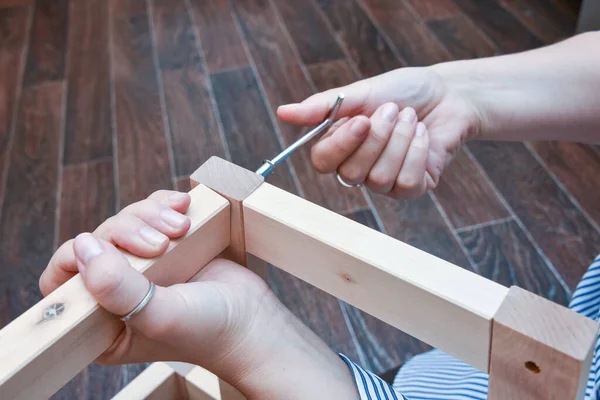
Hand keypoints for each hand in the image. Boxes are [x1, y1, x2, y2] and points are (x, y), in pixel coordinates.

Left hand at [39, 190, 278, 378]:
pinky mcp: (166, 246)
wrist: (254, 319)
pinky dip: (165, 204)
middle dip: (128, 233)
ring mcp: (142, 267)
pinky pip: (152, 212)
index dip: (74, 260)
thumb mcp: (161, 316)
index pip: (61, 284)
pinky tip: (184, 208)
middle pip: (97, 243)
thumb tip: (84, 246)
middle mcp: (116, 293)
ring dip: (151, 216)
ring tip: (182, 228)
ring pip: (125, 221)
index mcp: (101, 323)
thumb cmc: (209, 330)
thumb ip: (119, 288)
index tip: (102, 248)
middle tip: (161, 244)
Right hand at [277, 67, 481, 198]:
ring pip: (381, 178)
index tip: (362, 120)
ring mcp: (386, 182)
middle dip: (378, 137)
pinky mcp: (412, 188)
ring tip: (410, 117)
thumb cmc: (403, 91)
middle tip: (393, 109)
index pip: (323, 162)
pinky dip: (417, 151)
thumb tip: (283, 112)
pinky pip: (407, 182)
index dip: (341, 145)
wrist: (447, 93)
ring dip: (400, 140)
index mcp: (342, 146)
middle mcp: (360, 168)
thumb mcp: (362, 93)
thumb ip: (324, 107)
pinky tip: (423, 134)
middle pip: (352, 173)